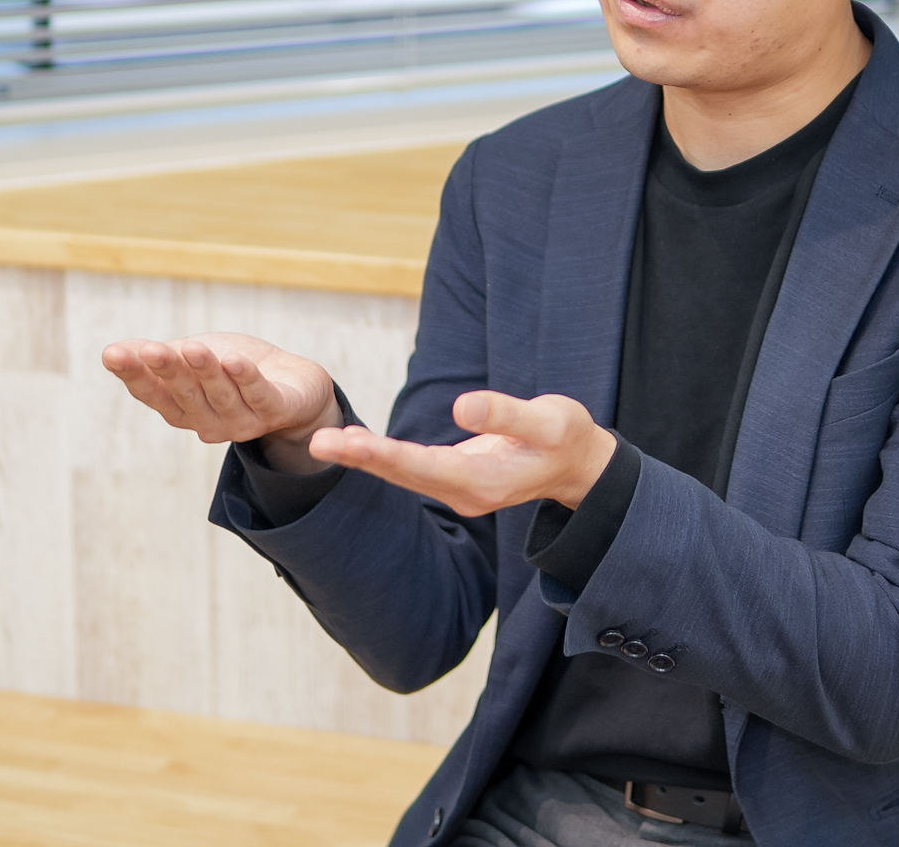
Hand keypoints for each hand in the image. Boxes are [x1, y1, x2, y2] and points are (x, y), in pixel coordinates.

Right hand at [101, 332, 341, 472]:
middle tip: (150, 350)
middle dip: (167, 372)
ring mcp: (242, 421)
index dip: (133, 375)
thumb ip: (156, 358)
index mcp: (182, 409)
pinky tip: (235, 361)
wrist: (293, 381)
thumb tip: (110, 353)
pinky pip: (259, 396)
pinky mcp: (275, 411)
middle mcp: (208, 422)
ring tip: (194, 348)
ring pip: (221, 395)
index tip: (113, 354)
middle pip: (184, 395)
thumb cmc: (233, 368)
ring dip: (207, 372)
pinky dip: (247, 379)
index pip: (152, 393)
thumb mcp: (191, 358)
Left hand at [308, 391, 616, 517]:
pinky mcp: (457, 478)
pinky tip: (356, 443)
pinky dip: (383, 456)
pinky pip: (412, 469)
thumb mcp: (550, 419)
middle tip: (318, 442)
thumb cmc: (567, 437)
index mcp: (486, 481)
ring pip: (404, 473)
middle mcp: (466, 492)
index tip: (348, 443)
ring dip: (365, 457)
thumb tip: (461, 406)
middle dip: (361, 457)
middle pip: (404, 474)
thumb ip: (506, 412)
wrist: (580, 465)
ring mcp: (460, 489)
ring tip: (325, 442)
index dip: (384, 454)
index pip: (424, 466)